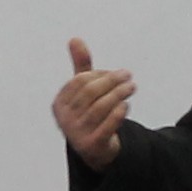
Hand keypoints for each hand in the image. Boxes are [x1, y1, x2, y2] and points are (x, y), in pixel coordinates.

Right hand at [53, 39, 135, 170]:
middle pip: (90, 92)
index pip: (80, 81)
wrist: (96, 151)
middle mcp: (64, 119)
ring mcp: (76, 134)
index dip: (100, 74)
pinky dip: (118, 113)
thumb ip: (81, 67)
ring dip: (119, 94)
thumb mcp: (84, 92)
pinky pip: (107, 125)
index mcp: (60, 103)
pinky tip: (126, 105)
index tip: (116, 74)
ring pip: (100, 107)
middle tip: (128, 76)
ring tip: (131, 87)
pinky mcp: (92, 145)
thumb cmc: (90, 115)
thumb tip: (75, 39)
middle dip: (112, 81)